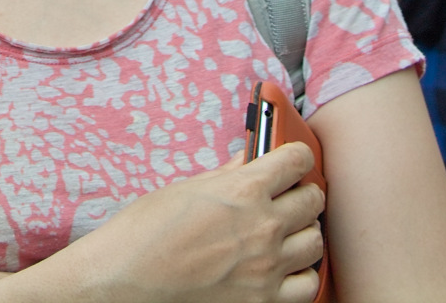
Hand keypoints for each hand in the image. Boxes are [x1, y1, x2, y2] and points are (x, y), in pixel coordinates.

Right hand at [63, 143, 321, 301]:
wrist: (130, 278)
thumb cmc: (148, 230)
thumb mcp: (187, 188)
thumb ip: (228, 175)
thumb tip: (249, 160)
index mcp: (244, 188)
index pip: (297, 160)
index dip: (297, 156)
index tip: (294, 159)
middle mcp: (263, 226)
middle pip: (313, 200)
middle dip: (303, 192)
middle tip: (289, 194)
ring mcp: (268, 267)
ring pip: (315, 241)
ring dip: (303, 232)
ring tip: (286, 232)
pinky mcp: (265, 301)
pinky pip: (308, 284)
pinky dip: (302, 274)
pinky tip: (285, 267)